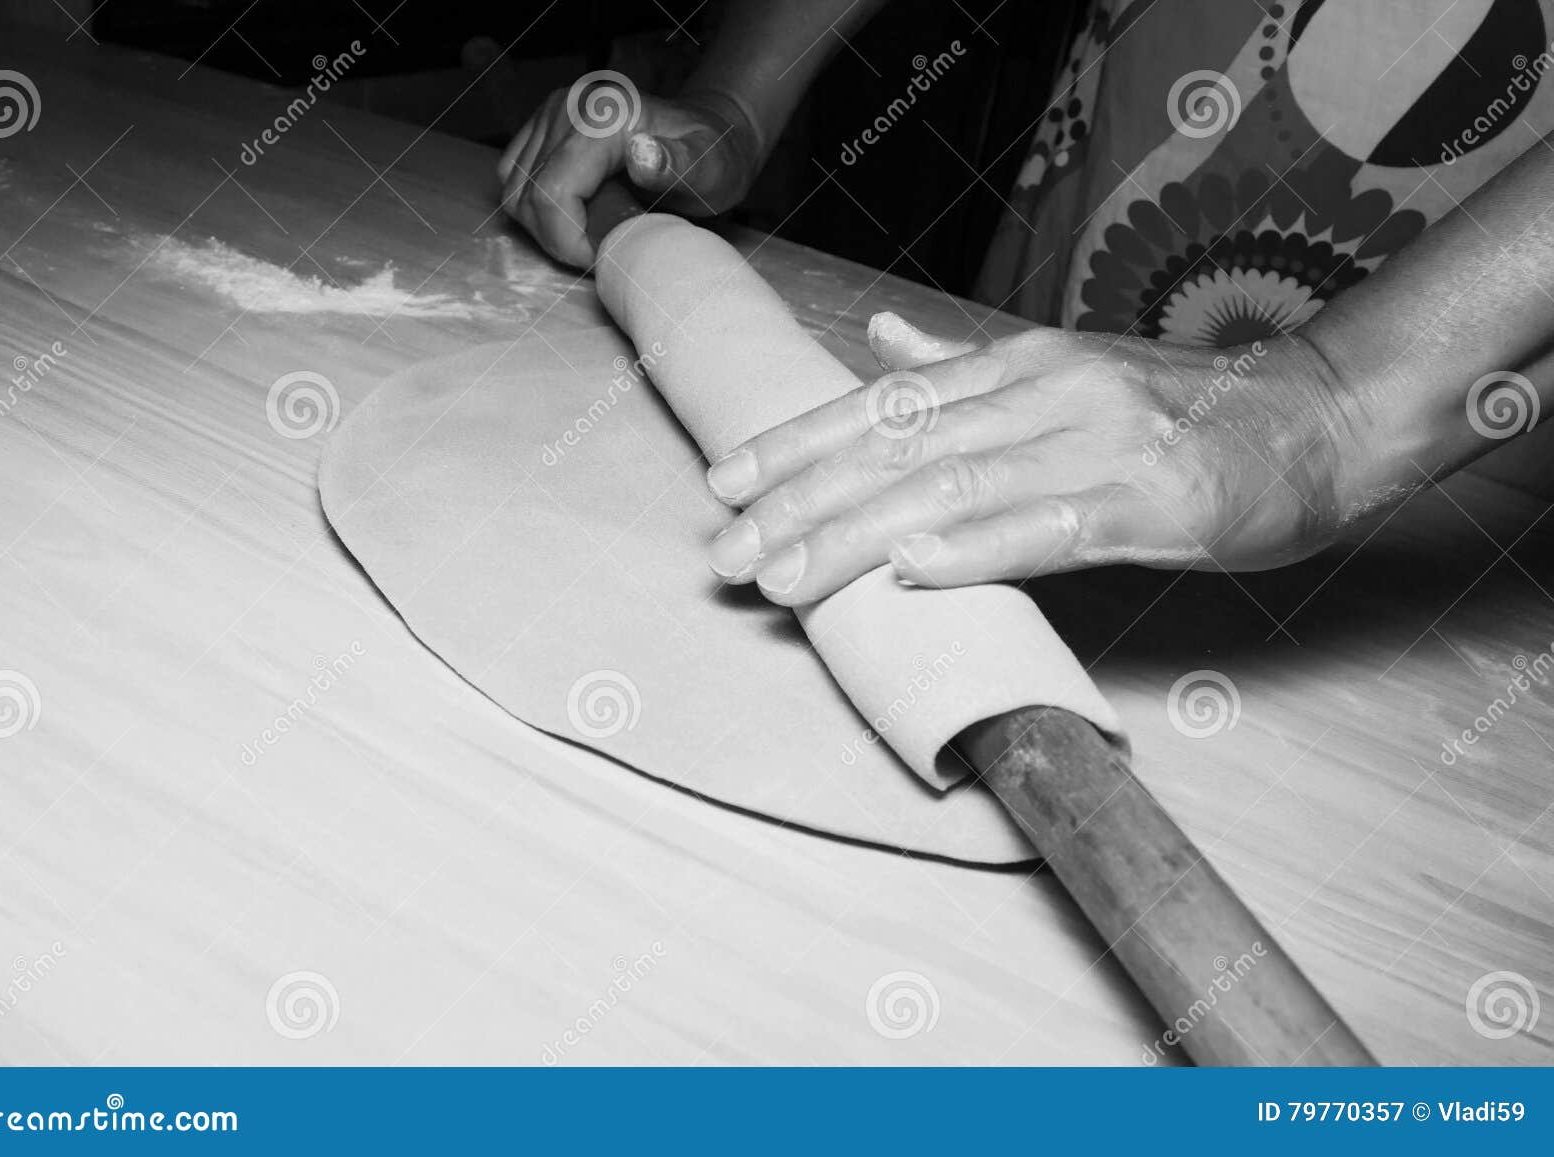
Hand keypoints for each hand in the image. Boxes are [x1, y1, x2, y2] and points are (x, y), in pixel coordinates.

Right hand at [496, 84, 760, 266]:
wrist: (711, 131)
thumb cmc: (713, 157)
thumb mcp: (710, 169)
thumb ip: (678, 165)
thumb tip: (640, 155)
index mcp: (604, 117)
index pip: (552, 193)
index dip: (569, 241)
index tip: (602, 259)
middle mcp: (568, 106)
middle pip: (528, 194)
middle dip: (557, 239)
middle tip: (599, 253)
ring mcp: (551, 113)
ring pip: (514, 189)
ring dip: (545, 227)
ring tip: (590, 234)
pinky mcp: (542, 125)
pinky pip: (513, 176)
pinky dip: (535, 207)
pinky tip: (575, 216)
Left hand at [702, 314, 1359, 605]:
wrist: (1316, 419)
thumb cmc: (1184, 409)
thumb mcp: (1064, 368)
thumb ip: (966, 366)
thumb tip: (878, 341)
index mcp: (1018, 365)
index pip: (884, 402)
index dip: (799, 442)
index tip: (726, 481)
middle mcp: (1043, 392)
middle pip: (899, 446)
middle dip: (802, 502)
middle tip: (728, 550)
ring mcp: (1096, 442)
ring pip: (952, 486)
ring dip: (859, 535)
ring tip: (786, 575)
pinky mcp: (1152, 499)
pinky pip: (1050, 526)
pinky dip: (977, 547)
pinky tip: (914, 570)